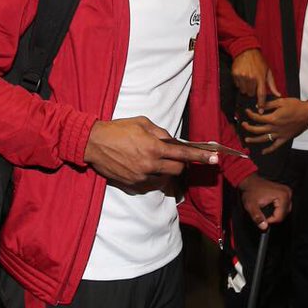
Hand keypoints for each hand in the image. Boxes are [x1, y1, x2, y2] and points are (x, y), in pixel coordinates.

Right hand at [84, 116, 218, 186]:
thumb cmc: (117, 129)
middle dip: (180, 164)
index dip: (201, 157)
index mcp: (154, 147)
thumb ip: (161, 133)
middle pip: (178, 170)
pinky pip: (151, 184)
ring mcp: (142, 177)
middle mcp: (150, 165)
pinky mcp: (133, 185)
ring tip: (153, 160)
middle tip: (174, 156)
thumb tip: (173, 141)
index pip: (184, 154)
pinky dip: (153, 177)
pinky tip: (142, 166)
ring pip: (165, 179)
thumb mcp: (142, 123)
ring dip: (165, 171)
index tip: (215, 158)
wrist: (93, 143)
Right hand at [231, 49, 277, 108]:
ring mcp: (242, 77)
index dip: (261, 104)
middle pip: (251, 94)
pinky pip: (237, 85)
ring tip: (248, 79)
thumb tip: (278, 94)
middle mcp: (251, 78)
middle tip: (254, 83)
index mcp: (260, 78)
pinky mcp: (235, 75)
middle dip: (253, 91)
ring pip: (244, 91)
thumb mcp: (268, 71)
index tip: (260, 111)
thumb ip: (272, 85)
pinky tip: (243, 76)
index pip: (261, 95)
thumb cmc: (258, 60)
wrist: (246, 50)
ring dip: (246, 88)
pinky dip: (240, 83)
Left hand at [238, 173, 291, 229]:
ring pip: (285, 211)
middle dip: (273, 217)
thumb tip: (264, 227)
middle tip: (263, 214)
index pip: (280, 216)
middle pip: (284, 214)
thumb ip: (257, 217)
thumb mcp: (251, 205)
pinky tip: (270, 208)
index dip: (270, 220)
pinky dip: (278, 210)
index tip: (262, 217)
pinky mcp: (286, 193)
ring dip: (276, 214)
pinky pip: (285, 207)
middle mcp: (288, 193)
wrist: (251, 182)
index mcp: (282, 195)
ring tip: (265, 210)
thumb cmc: (251, 192)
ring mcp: (288, 193)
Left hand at [241, 98, 307, 153]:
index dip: (250, 114)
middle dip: (248, 127)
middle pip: (257, 129)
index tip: (247, 111)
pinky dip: (269, 150)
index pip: (257, 117)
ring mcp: (279, 134)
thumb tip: (258, 106)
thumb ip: (268, 104)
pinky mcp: (285, 138)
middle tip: (243, 124)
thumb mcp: (281, 101)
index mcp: (273, 118)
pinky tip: (263, 152)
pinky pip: (275, 146)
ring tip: (247, 139)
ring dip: (254, 140)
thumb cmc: (296, 106)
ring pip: (264, 139)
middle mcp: (274, 128)